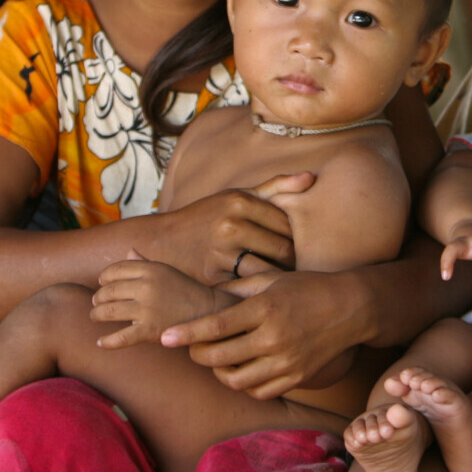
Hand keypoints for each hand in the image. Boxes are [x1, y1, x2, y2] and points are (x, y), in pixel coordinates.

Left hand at [91, 250, 228, 347]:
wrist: (208, 312)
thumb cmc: (185, 291)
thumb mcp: (166, 272)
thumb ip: (145, 263)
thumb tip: (128, 252)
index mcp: (151, 269)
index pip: (115, 270)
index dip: (104, 278)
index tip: (101, 284)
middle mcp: (147, 286)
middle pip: (109, 291)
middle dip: (99, 298)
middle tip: (96, 303)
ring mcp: (147, 308)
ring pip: (109, 312)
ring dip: (97, 315)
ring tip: (96, 317)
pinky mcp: (150, 330)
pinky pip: (121, 337)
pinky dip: (107, 341)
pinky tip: (100, 343)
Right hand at [145, 172, 312, 283]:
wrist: (160, 243)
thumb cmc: (206, 218)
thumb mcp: (235, 196)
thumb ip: (274, 187)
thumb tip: (311, 178)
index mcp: (240, 201)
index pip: (288, 225)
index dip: (294, 240)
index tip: (289, 249)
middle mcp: (231, 223)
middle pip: (283, 250)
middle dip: (290, 262)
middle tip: (290, 270)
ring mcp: (221, 251)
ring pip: (269, 270)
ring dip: (277, 279)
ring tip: (279, 282)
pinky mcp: (212, 276)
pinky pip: (248, 287)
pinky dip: (256, 291)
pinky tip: (258, 293)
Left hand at [161, 269, 368, 398]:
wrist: (351, 308)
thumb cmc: (307, 288)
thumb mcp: (272, 279)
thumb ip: (236, 290)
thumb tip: (203, 297)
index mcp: (265, 309)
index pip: (216, 327)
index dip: (187, 334)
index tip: (165, 338)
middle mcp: (274, 338)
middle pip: (219, 357)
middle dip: (197, 354)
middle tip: (192, 346)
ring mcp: (287, 362)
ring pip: (235, 381)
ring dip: (218, 372)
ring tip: (217, 358)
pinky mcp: (297, 378)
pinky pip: (258, 391)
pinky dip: (243, 384)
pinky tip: (241, 369)